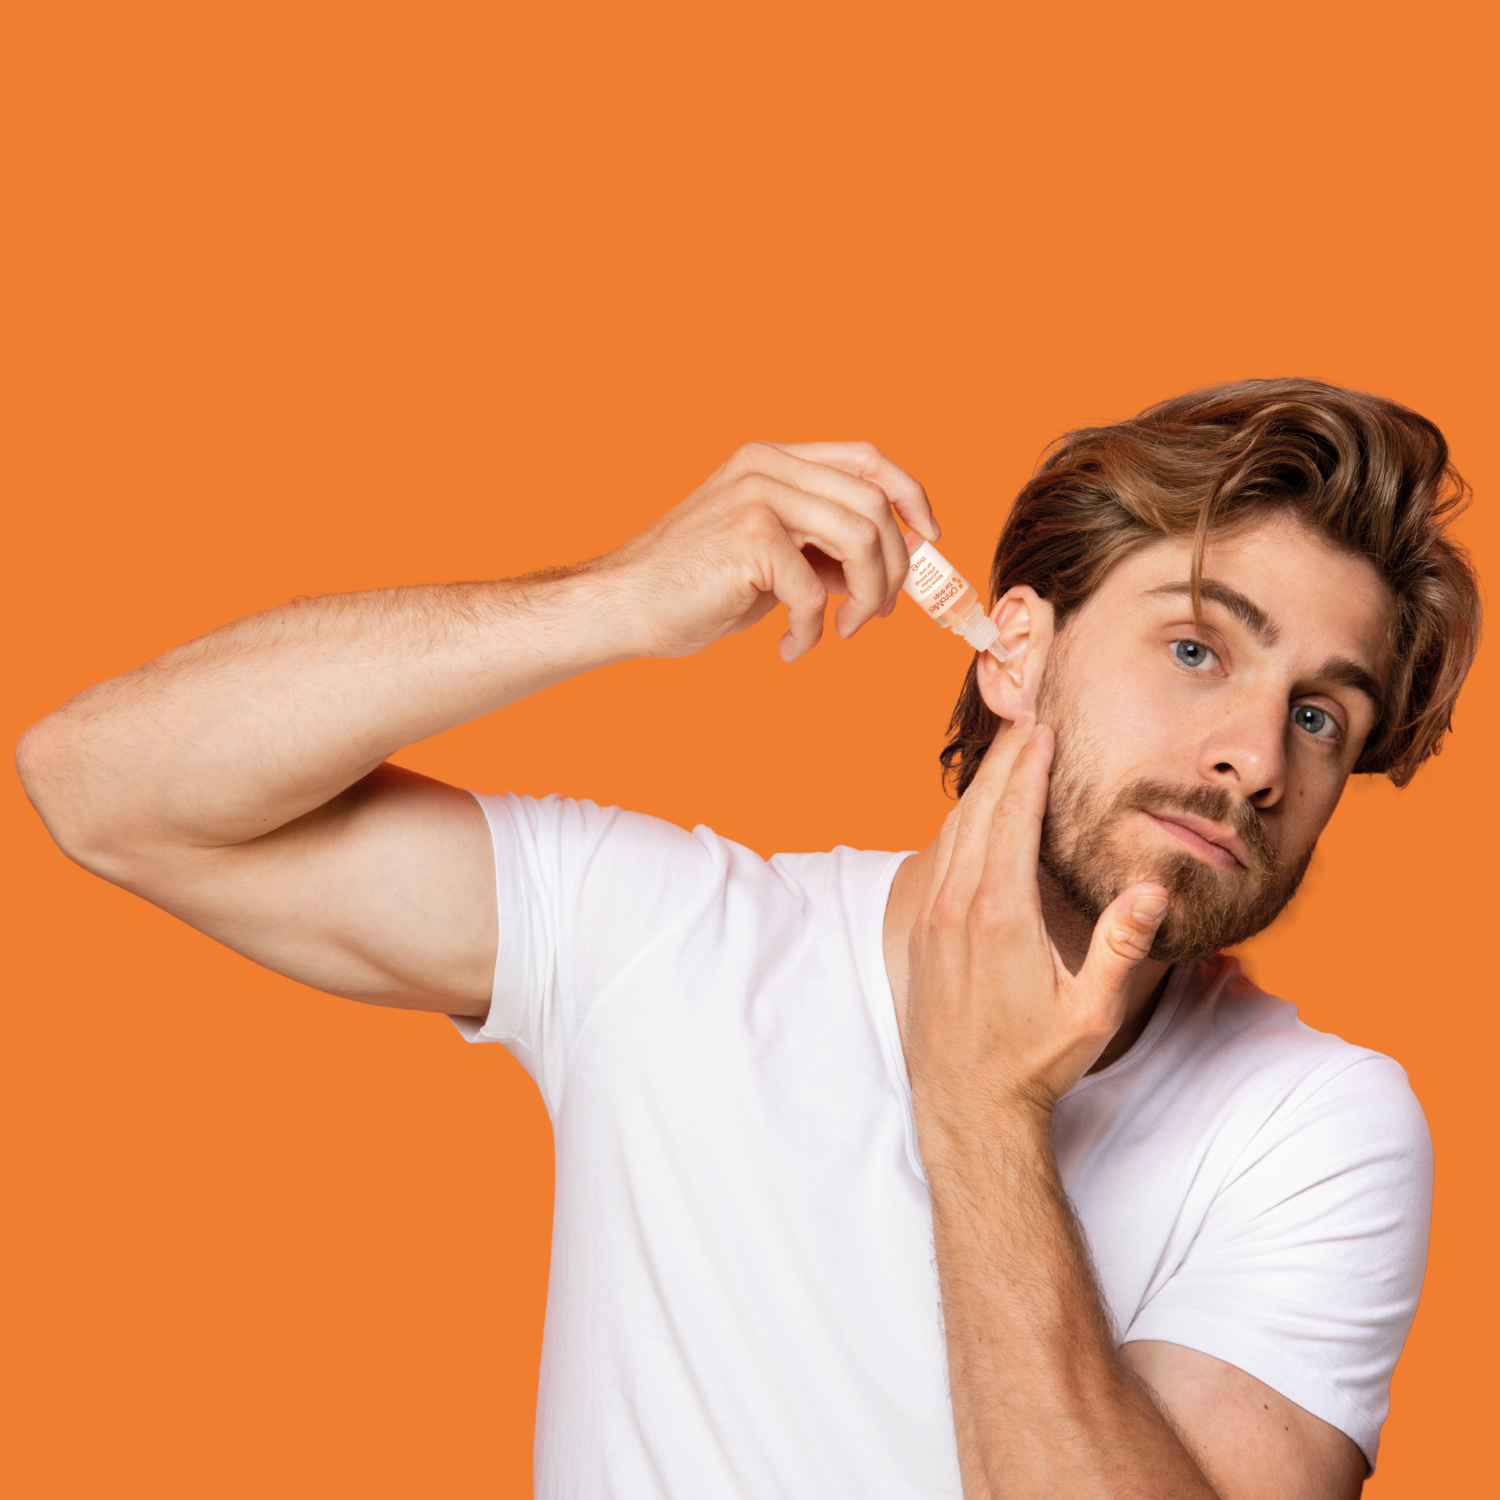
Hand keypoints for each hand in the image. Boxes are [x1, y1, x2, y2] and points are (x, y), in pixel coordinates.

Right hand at [602, 441, 938, 661]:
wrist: (625, 606)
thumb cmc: (695, 587)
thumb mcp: (771, 557)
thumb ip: (823, 548)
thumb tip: (888, 567)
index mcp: (773, 459)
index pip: (867, 459)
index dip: (910, 496)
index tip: (929, 539)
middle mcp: (768, 466)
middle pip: (874, 505)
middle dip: (894, 568)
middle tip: (879, 615)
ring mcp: (758, 497)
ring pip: (861, 540)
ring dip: (868, 598)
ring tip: (843, 632)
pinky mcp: (750, 538)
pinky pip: (816, 591)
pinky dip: (814, 630)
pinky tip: (791, 648)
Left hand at [905, 714, 1170, 1142]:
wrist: (967, 1104)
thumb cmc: (1035, 1062)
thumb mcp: (1093, 1012)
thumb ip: (1121, 946)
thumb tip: (1152, 890)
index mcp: (1001, 915)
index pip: (1012, 818)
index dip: (1026, 769)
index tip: (1041, 730)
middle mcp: (957, 906)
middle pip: (976, 810)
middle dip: (1001, 761)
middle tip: (1024, 721)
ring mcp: (932, 917)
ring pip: (951, 831)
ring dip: (977, 788)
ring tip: (1003, 754)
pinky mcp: (920, 932)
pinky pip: (937, 857)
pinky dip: (958, 822)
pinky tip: (974, 815)